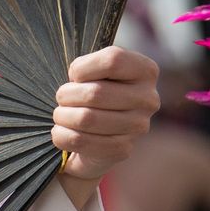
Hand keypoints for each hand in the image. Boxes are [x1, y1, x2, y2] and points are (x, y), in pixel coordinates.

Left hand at [53, 46, 160, 209]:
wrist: (92, 135)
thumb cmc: (90, 93)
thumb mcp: (93, 71)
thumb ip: (88, 65)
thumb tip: (76, 74)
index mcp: (145, 71)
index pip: (112, 60)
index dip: (82, 68)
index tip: (75, 75)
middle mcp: (148, 99)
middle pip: (95, 93)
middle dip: (66, 95)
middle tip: (62, 98)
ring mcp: (138, 126)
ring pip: (86, 118)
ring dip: (62, 116)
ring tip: (61, 114)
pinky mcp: (122, 149)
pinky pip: (80, 140)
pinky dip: (61, 135)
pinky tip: (61, 132)